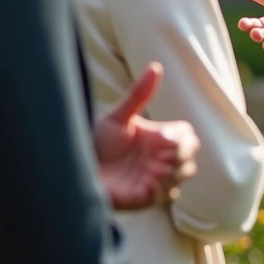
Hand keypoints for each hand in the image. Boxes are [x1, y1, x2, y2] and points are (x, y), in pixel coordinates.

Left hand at [95, 63, 199, 210]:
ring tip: (157, 171)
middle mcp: (160, 157)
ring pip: (183, 175)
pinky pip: (168, 196)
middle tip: (167, 155)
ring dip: (175, 172)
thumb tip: (156, 66)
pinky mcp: (147, 197)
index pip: (187, 135)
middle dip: (183, 154)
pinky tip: (149, 184)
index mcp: (158, 137)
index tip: (165, 137)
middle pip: (190, 156)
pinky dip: (163, 190)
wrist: (73, 168)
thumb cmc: (94, 142)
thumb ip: (138, 95)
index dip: (183, 137)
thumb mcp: (117, 118)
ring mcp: (156, 177)